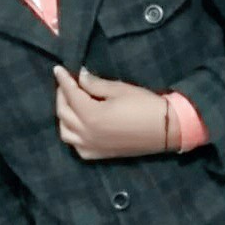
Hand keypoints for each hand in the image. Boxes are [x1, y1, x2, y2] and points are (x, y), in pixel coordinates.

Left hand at [53, 65, 179, 159]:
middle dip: (62, 95)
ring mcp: (91, 146)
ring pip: (65, 131)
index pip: (70, 94)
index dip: (63, 80)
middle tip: (67, 83)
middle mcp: (86, 133)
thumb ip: (95, 84)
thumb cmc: (145, 106)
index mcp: (91, 114)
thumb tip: (81, 77)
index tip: (58, 69)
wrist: (166, 130)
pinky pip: (76, 146)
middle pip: (63, 112)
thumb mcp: (120, 89)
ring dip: (64, 115)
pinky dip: (72, 134)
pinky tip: (78, 125)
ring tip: (71, 103)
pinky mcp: (98, 155)